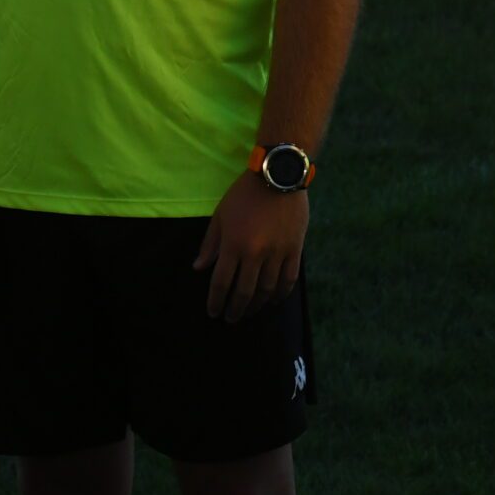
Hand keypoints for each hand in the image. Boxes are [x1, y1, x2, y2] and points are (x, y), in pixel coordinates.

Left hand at [195, 175, 306, 321]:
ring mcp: (277, 252)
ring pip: (267, 290)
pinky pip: (288, 279)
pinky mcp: (295, 249)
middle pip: (244, 292)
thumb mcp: (220, 215)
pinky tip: (274, 300)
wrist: (278, 175)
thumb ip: (210, 243)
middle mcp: (255, 253)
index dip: (216, 302)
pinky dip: (281, 294)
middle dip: (235, 309)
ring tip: (249, 311)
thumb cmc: (244, 194)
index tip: (213, 312)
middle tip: (230, 318)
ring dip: (257, 305)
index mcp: (233, 245)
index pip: (221, 283)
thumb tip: (199, 268)